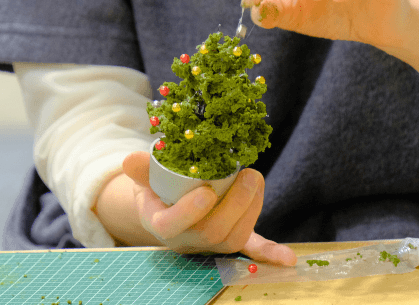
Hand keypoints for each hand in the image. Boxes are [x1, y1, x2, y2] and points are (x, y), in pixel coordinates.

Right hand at [122, 151, 296, 265]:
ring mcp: (212, 244)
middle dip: (234, 204)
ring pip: (234, 236)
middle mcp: (188, 240)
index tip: (205, 191)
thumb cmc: (157, 189)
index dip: (189, 212)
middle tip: (248, 175)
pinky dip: (269, 254)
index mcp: (162, 224)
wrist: (170, 207)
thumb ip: (141, 169)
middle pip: (212, 232)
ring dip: (251, 208)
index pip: (172, 224)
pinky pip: (251, 251)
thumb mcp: (146, 178)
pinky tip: (289, 259)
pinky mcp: (232, 242)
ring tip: (255, 178)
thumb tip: (129, 159)